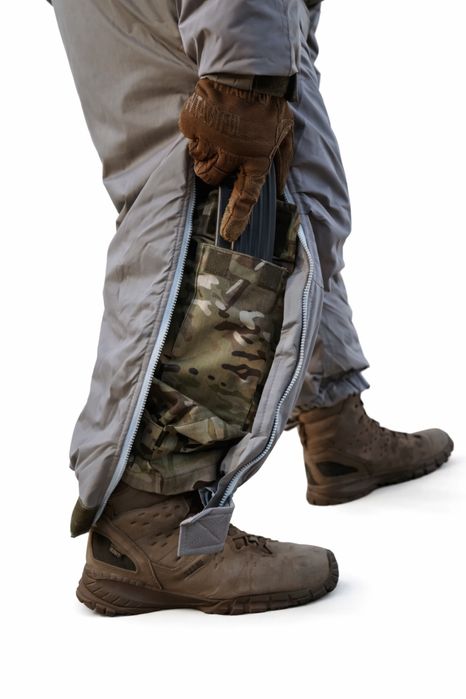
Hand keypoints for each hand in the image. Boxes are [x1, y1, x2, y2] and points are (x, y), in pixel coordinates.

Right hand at [178, 77, 293, 241]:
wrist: (247, 70)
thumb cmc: (269, 104)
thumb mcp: (285, 133)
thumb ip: (283, 163)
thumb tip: (281, 189)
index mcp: (256, 159)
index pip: (246, 197)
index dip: (237, 219)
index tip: (229, 234)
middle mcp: (232, 154)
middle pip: (213, 179)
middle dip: (215, 173)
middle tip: (222, 156)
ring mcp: (211, 140)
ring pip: (200, 162)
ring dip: (206, 154)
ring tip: (218, 134)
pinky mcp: (194, 125)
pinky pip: (190, 140)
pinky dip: (197, 134)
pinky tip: (210, 120)